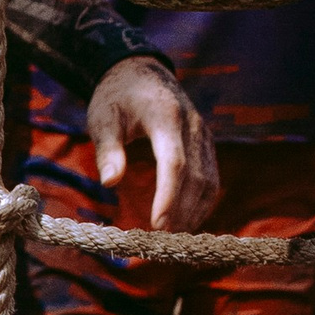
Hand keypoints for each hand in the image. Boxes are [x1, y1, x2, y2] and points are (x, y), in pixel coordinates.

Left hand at [86, 55, 217, 232]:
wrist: (141, 71)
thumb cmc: (116, 97)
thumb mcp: (102, 118)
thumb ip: (108, 150)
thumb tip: (110, 183)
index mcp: (166, 116)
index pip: (175, 163)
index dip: (169, 197)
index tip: (157, 225)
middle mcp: (192, 125)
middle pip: (195, 177)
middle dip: (181, 212)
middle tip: (162, 242)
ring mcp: (204, 134)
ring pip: (209, 180)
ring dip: (194, 211)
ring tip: (174, 238)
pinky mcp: (206, 143)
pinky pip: (211, 177)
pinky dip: (202, 202)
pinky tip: (187, 221)